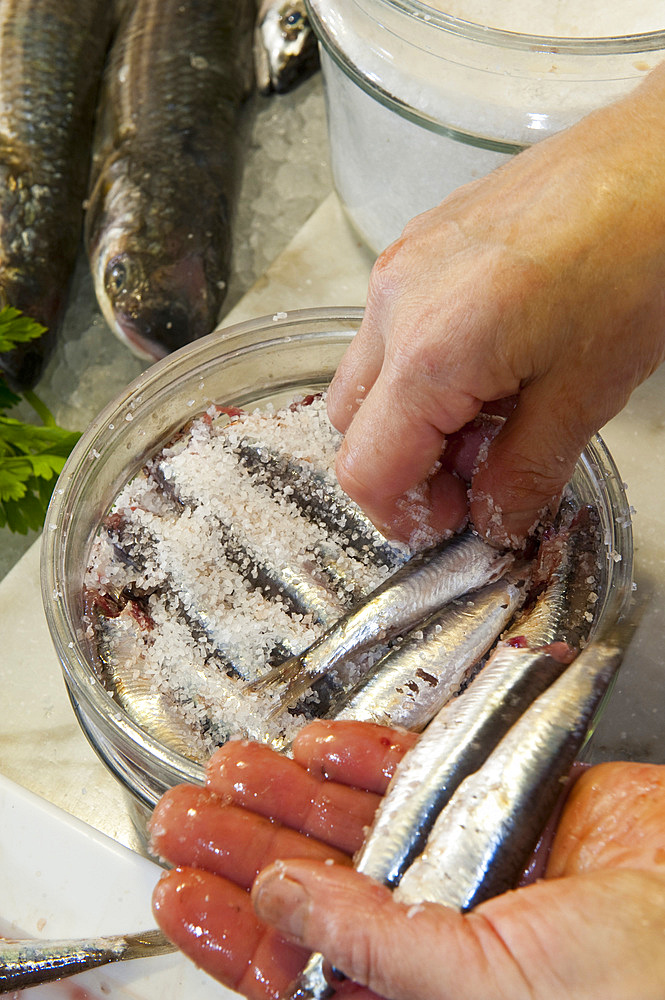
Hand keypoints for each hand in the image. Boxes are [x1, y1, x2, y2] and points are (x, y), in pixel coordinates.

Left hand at [150, 721, 664, 999]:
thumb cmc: (622, 995)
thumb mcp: (475, 992)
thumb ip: (371, 946)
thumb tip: (278, 906)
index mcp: (416, 992)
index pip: (296, 966)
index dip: (232, 930)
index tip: (180, 890)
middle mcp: (433, 929)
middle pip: (313, 885)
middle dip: (246, 847)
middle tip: (186, 817)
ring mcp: (465, 861)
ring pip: (356, 821)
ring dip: (292, 794)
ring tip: (233, 771)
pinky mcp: (500, 800)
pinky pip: (419, 771)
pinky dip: (369, 756)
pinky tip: (318, 748)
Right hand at [327, 62, 664, 547]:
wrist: (654, 160)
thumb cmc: (634, 258)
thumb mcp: (585, 397)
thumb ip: (523, 475)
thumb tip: (492, 517)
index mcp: (427, 354)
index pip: (365, 471)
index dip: (404, 516)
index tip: (452, 520)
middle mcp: (394, 304)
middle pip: (350, 427)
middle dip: (405, 467)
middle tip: (475, 472)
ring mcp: (400, 265)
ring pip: (367, 377)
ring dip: (413, 418)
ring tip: (491, 412)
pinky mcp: (419, 242)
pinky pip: (390, 327)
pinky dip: (422, 367)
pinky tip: (489, 360)